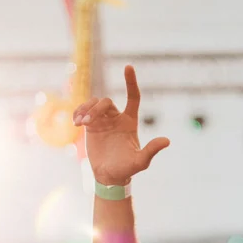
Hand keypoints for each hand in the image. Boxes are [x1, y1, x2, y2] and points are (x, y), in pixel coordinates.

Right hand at [73, 66, 169, 185]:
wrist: (109, 176)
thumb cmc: (127, 169)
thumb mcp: (141, 161)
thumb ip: (151, 150)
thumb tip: (167, 141)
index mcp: (130, 122)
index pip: (133, 97)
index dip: (131, 82)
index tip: (128, 66)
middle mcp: (117, 118)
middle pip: (106, 102)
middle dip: (96, 109)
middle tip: (87, 122)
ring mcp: (103, 120)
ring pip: (93, 104)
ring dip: (85, 110)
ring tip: (80, 122)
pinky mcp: (91, 125)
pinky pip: (83, 111)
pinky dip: (78, 113)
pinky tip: (75, 121)